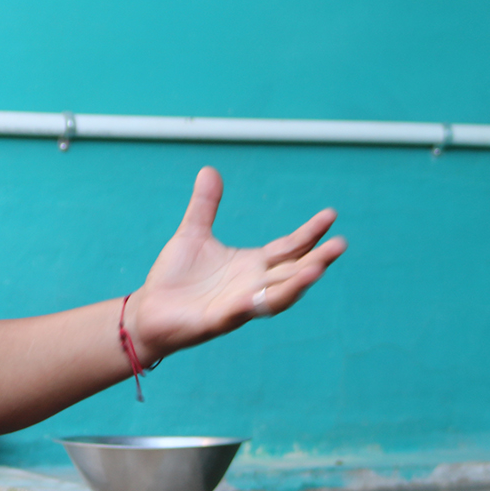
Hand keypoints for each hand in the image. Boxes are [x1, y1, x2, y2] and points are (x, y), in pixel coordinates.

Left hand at [123, 167, 344, 362]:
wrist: (149, 310)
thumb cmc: (175, 277)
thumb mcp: (193, 234)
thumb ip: (205, 206)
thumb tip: (209, 169)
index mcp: (252, 265)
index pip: (290, 248)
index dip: (310, 234)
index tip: (331, 215)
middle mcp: (253, 286)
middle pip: (292, 272)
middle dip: (317, 260)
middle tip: (340, 244)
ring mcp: (238, 305)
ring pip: (276, 297)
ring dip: (296, 285)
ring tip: (316, 270)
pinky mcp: (216, 321)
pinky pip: (238, 313)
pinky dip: (251, 305)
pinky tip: (259, 297)